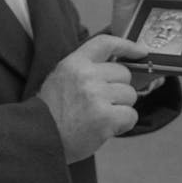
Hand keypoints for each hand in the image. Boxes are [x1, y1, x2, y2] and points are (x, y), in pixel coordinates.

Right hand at [37, 34, 148, 163]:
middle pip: (124, 74)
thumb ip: (86, 68)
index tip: (141, 51)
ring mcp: (96, 95)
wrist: (40, 138)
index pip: (105, 43)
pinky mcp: (105, 117)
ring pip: (130, 95)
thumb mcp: (61, 78)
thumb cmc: (53, 112)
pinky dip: (123, 124)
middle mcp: (86, 75)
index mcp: (74, 63)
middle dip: (118, 89)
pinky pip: (131, 115)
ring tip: (100, 116)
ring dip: (121, 107)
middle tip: (102, 103)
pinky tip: (106, 127)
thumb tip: (118, 67)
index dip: (127, 45)